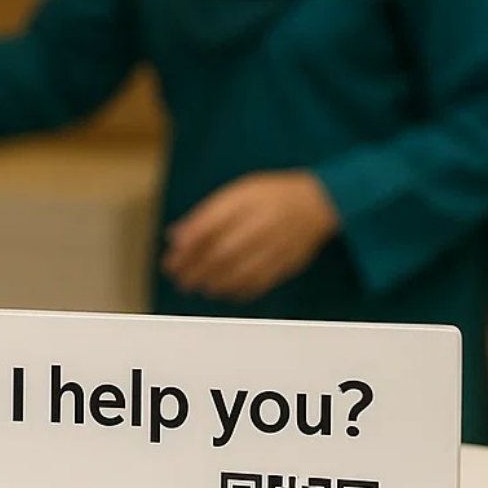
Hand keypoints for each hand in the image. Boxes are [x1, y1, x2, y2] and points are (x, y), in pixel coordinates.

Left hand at [163, 171, 340, 303]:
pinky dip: (240, 290)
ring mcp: (274, 244)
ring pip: (239, 271)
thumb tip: (175, 236)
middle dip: (196, 270)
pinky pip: (260, 281)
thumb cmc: (269, 196)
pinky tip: (226, 292)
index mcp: (242, 202)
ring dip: (214, 282)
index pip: (207, 228)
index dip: (186, 248)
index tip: (171, 261)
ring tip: (200, 287)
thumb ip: (204, 215)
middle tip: (180, 280)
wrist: (317, 201)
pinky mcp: (287, 261)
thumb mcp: (235, 195)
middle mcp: (258, 224)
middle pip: (220, 253)